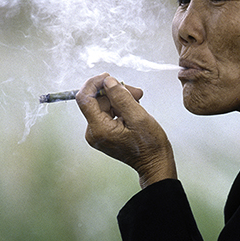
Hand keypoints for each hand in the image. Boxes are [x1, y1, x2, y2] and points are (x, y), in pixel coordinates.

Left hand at [76, 73, 176, 187]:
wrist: (155, 163)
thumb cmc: (149, 146)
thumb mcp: (138, 117)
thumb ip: (121, 97)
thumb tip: (108, 81)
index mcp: (99, 129)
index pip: (85, 98)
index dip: (95, 83)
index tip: (109, 77)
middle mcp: (94, 132)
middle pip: (96, 100)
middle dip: (115, 91)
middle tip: (135, 91)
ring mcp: (98, 133)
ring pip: (103, 104)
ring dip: (120, 98)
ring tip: (138, 99)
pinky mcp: (104, 133)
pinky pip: (108, 112)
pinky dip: (120, 106)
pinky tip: (133, 107)